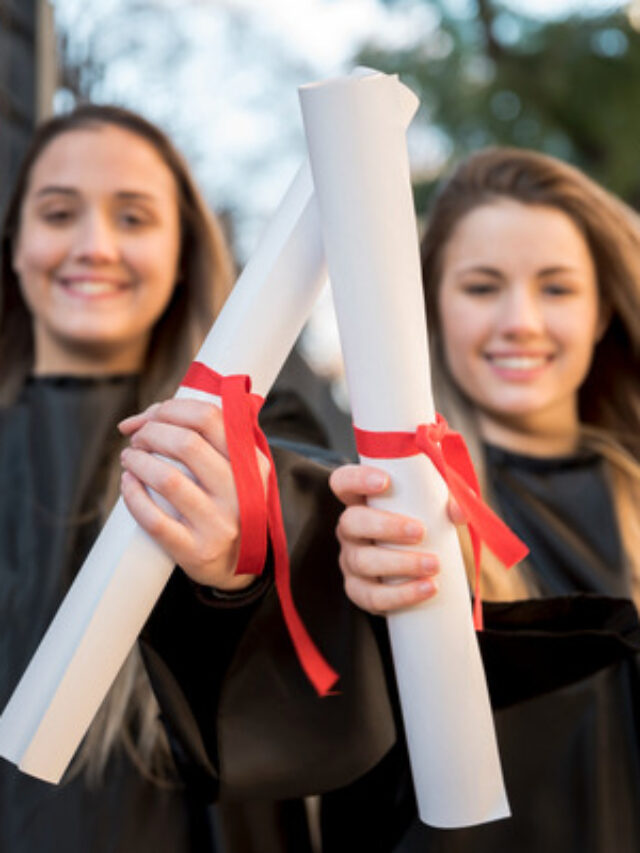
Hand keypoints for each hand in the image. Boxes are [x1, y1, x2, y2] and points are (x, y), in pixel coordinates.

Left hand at [118, 399, 269, 590]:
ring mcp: (219, 524)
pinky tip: (128, 483)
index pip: (209, 417)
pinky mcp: (195, 550)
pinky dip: (133, 495)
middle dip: (151, 433)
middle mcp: (240, 492)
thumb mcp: (234, 470)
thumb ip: (204, 437)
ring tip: (129, 458)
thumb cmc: (225, 504)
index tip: (150, 417)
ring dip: (137, 460)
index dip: (170, 409)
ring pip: (167, 479)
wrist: (237, 565)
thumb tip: (144, 418)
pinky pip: (154, 519)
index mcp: (252, 464)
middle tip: (138, 439)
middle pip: (186, 443)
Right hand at [329, 464, 463, 614]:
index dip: (357, 479)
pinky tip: (427, 588)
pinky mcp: (359, 591)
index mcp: (361, 501)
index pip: (343, 482)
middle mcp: (350, 529)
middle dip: (386, 526)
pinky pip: (372, 596)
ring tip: (434, 565)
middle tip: (420, 532)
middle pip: (351, 522)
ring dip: (401, 563)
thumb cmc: (423, 525)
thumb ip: (449, 499)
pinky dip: (401, 594)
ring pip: (363, 562)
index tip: (386, 482)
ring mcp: (350, 561)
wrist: (420, 569)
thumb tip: (460, 512)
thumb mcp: (433, 505)